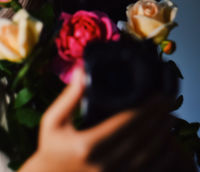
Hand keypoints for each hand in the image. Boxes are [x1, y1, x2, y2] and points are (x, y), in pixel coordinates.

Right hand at [18, 67, 194, 171]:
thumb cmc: (51, 148)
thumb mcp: (53, 121)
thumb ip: (69, 97)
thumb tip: (81, 70)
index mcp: (87, 145)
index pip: (125, 123)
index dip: (146, 109)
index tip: (159, 96)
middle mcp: (103, 164)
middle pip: (141, 138)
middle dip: (159, 118)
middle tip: (170, 102)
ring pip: (147, 158)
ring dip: (163, 136)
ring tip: (172, 118)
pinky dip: (160, 159)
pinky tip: (167, 145)